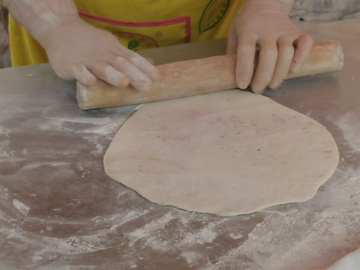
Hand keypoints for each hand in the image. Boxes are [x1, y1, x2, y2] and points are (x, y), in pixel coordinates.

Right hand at [38, 18, 157, 90]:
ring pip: (102, 67)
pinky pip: (78, 70)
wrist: (60, 29)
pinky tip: (91, 81)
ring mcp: (87, 59)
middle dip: (135, 75)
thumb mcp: (111, 46)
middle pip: (121, 65)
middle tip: (147, 86)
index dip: (145, 68)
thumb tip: (151, 64)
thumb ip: (129, 58)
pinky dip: (84, 75)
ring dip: (113, 75)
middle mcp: (104, 55)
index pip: (133, 59)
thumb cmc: (90, 42)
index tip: (157, 77)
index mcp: (115, 51)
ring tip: (124, 83)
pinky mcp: (71, 65)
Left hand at [227, 0, 312, 93]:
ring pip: (287, 53)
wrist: (266, 2)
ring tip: (272, 85)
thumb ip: (233, 53)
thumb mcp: (234, 33)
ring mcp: (285, 30)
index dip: (245, 69)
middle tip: (257, 90)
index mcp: (248, 30)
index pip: (246, 50)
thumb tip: (231, 77)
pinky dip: (302, 58)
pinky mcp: (297, 32)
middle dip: (263, 77)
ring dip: (280, 74)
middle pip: (269, 55)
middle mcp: (268, 29)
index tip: (243, 85)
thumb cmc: (247, 23)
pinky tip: (293, 70)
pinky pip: (305, 43)